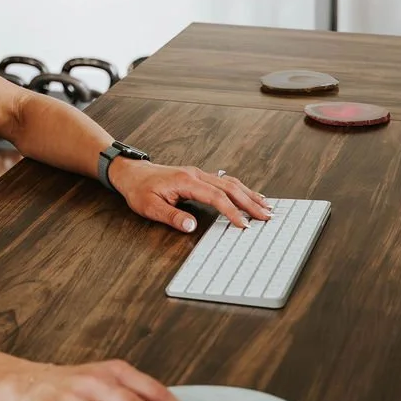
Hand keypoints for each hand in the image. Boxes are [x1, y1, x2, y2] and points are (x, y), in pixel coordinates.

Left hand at [108, 159, 270, 233]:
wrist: (132, 173)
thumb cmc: (140, 190)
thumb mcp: (150, 207)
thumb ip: (172, 216)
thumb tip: (191, 226)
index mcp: (186, 181)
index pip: (216, 197)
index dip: (232, 211)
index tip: (244, 225)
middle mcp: (196, 175)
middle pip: (230, 187)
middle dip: (250, 202)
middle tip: (268, 216)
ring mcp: (199, 174)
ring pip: (230, 182)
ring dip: (249, 194)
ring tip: (266, 206)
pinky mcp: (198, 177)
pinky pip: (224, 182)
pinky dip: (240, 190)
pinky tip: (249, 196)